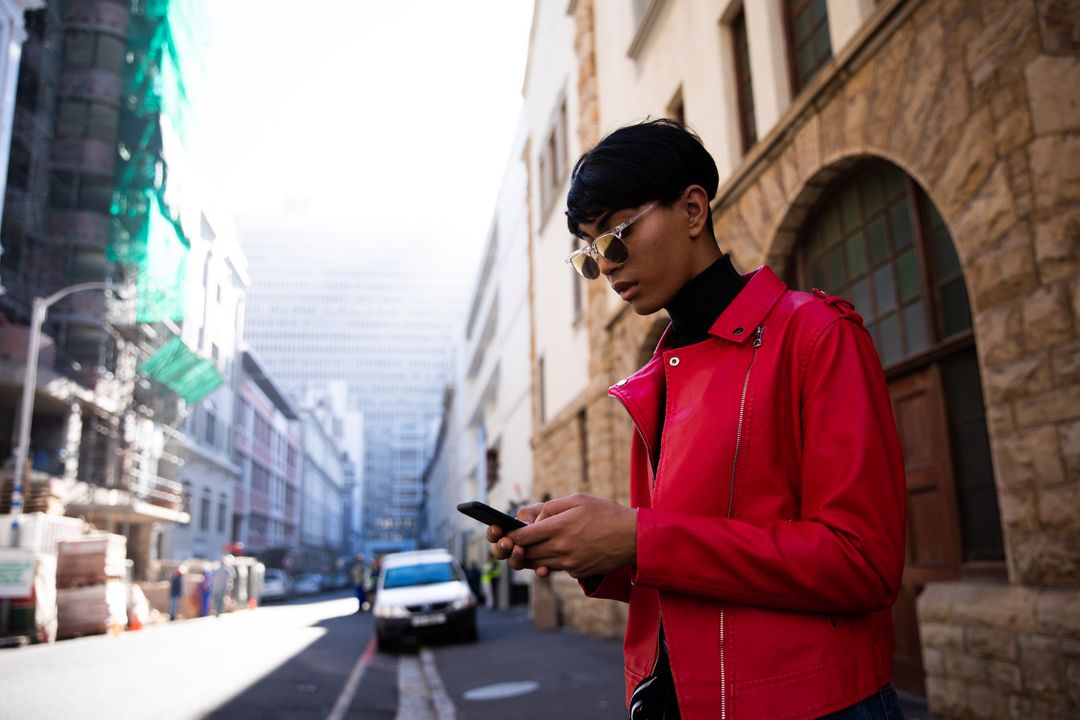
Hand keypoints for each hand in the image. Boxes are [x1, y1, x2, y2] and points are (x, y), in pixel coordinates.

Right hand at [486, 503, 550, 575]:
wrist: (574, 527)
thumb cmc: (552, 514)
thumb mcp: (540, 509)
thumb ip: (529, 513)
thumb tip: (523, 524)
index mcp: (511, 530)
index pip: (496, 533)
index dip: (493, 532)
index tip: (497, 528)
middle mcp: (515, 545)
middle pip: (500, 551)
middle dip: (501, 547)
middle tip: (507, 542)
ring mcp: (527, 557)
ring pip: (515, 563)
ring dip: (515, 558)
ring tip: (520, 550)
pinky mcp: (543, 565)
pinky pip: (538, 570)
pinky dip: (539, 570)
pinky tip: (543, 568)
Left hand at [506, 493, 636, 578]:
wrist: (632, 537)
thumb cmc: (605, 513)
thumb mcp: (577, 500)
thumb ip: (549, 507)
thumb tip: (531, 520)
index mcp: (558, 527)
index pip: (522, 536)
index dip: (511, 535)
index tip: (507, 532)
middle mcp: (560, 548)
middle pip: (527, 553)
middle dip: (519, 547)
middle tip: (516, 540)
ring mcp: (568, 563)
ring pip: (538, 563)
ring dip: (532, 555)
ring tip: (533, 545)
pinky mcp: (576, 572)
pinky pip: (555, 568)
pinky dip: (551, 561)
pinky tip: (557, 550)